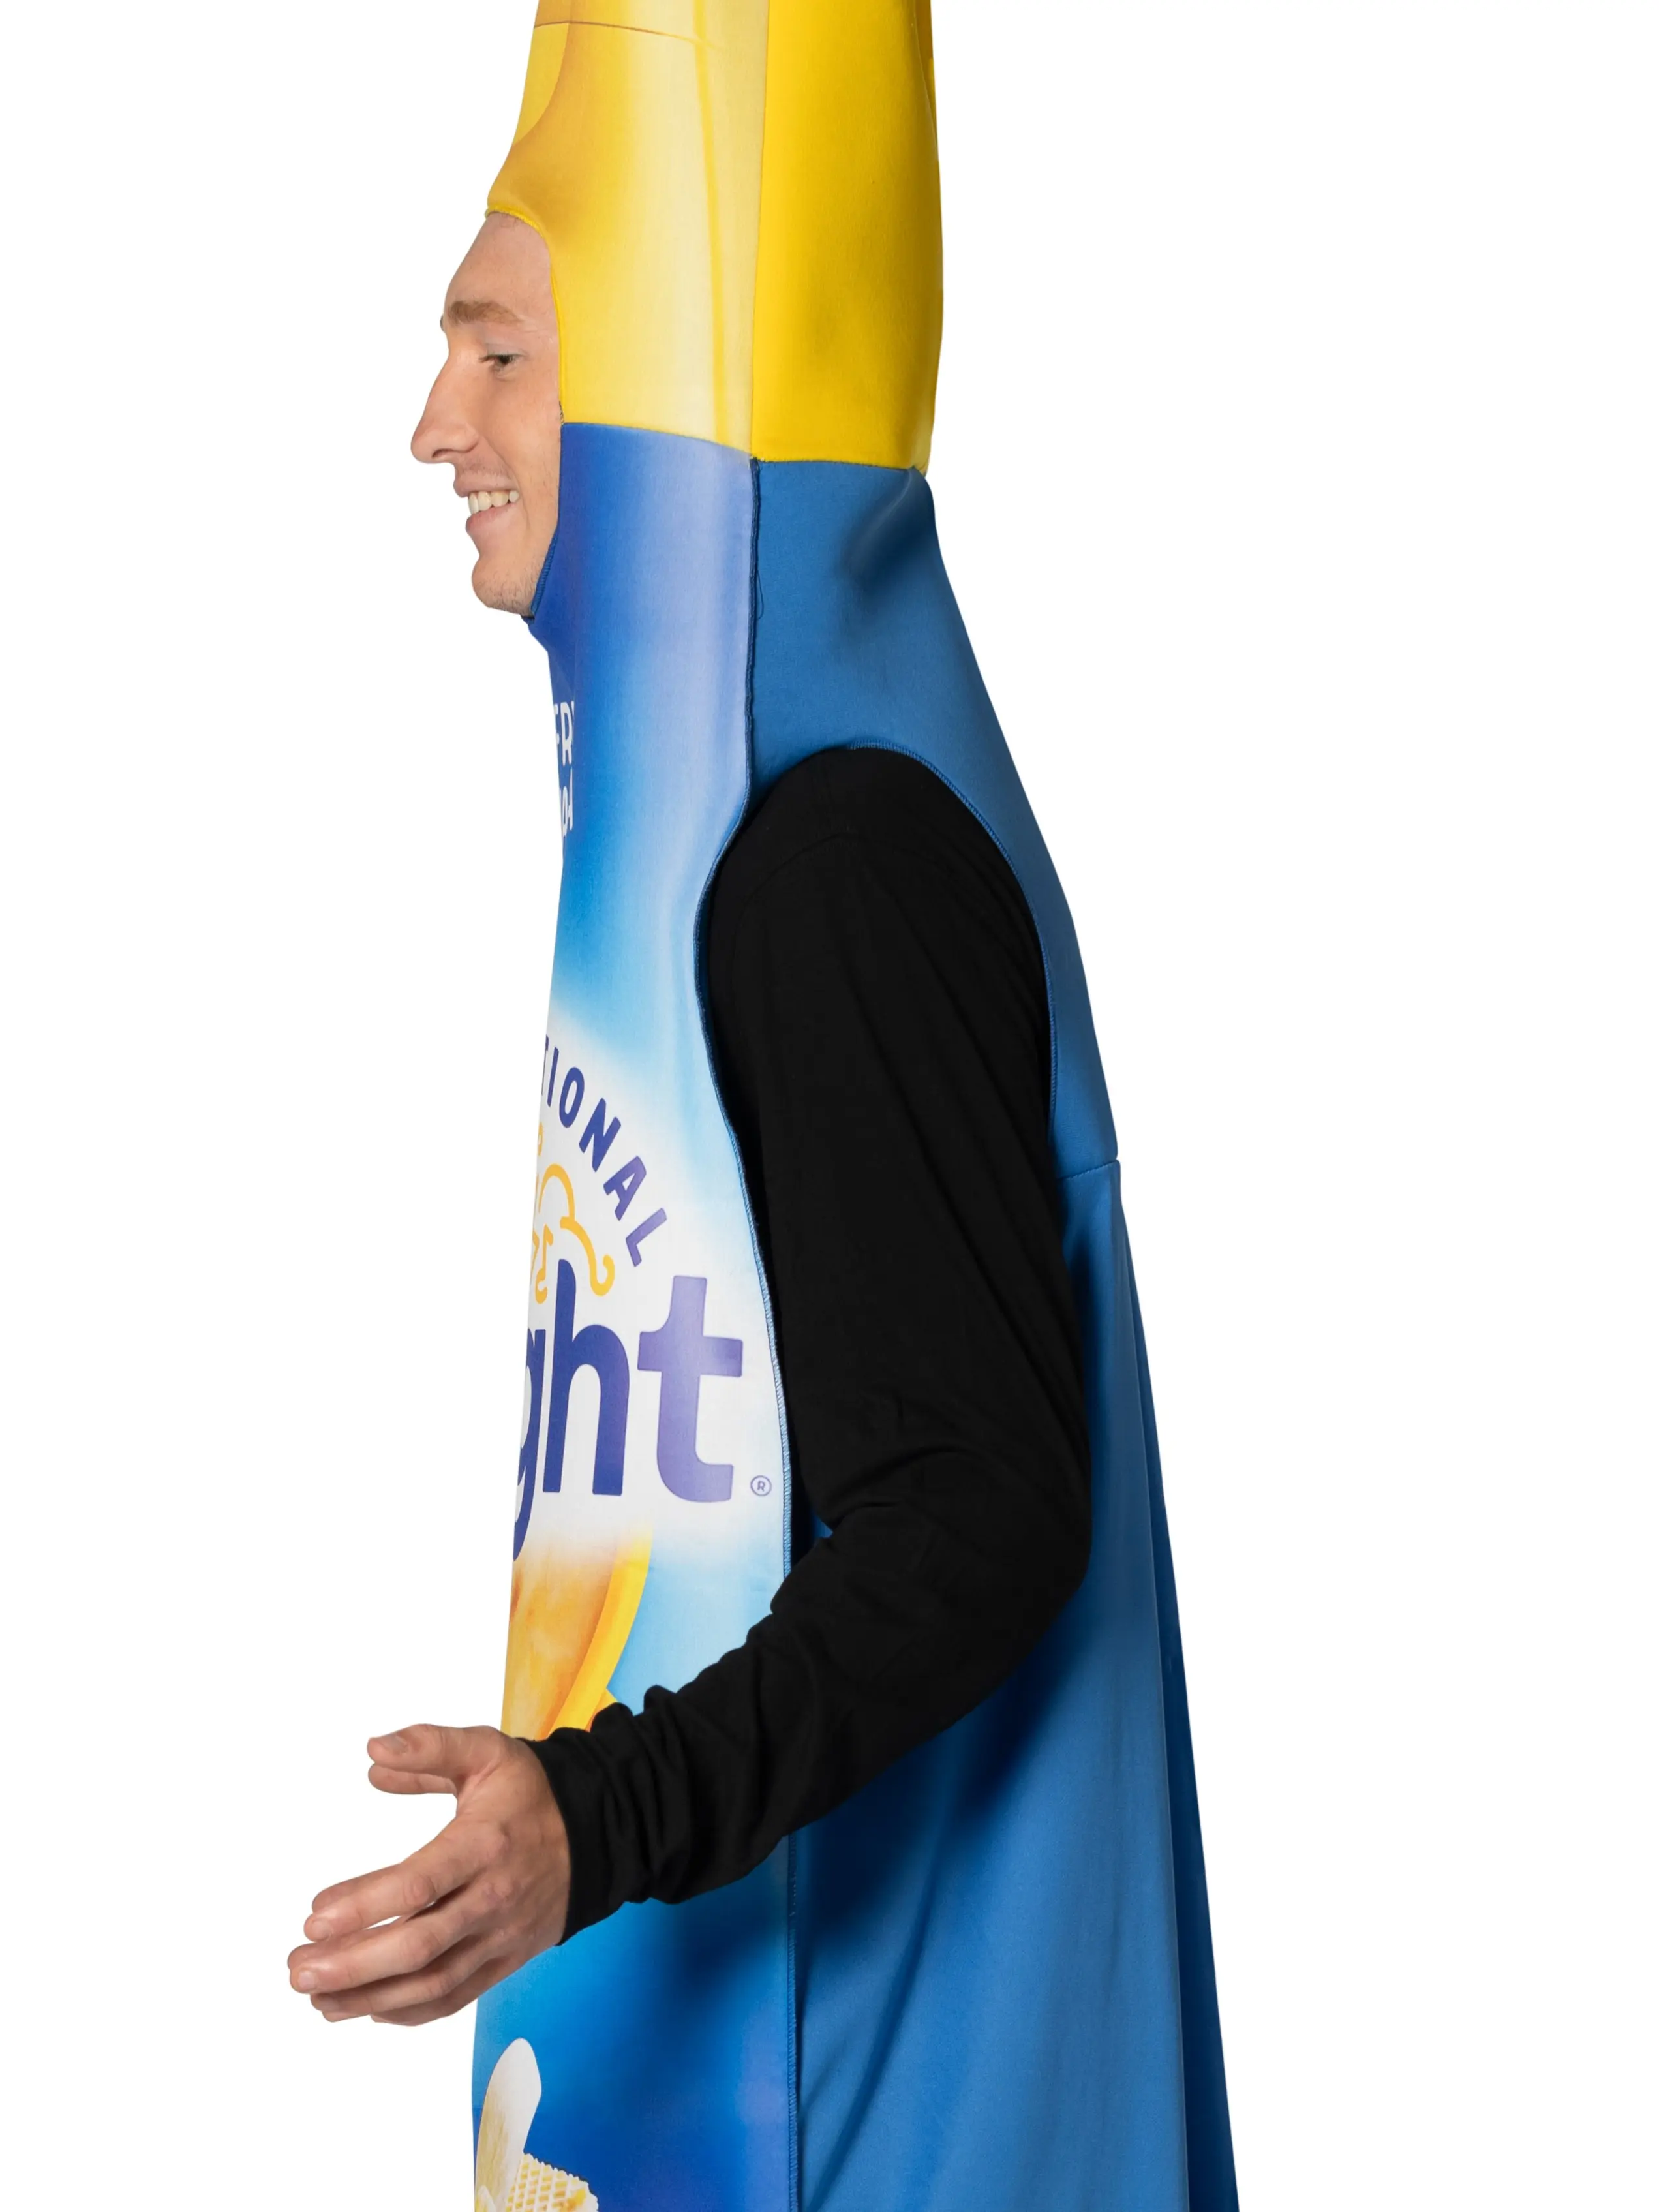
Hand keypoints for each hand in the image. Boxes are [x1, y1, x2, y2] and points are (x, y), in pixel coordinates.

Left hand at [288, 1724, 569, 2025]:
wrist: (598, 1832)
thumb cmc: (530, 1792)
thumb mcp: (485, 1752)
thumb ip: (428, 1748)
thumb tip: (373, 1751)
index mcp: (484, 1845)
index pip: (419, 1884)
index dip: (363, 1904)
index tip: (313, 1916)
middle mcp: (493, 1898)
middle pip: (420, 1946)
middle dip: (353, 1965)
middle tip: (298, 1969)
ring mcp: (500, 1937)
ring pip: (433, 1983)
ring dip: (370, 1997)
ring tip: (317, 1998)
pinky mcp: (505, 1962)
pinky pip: (455, 1998)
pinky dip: (409, 2013)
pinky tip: (367, 2009)